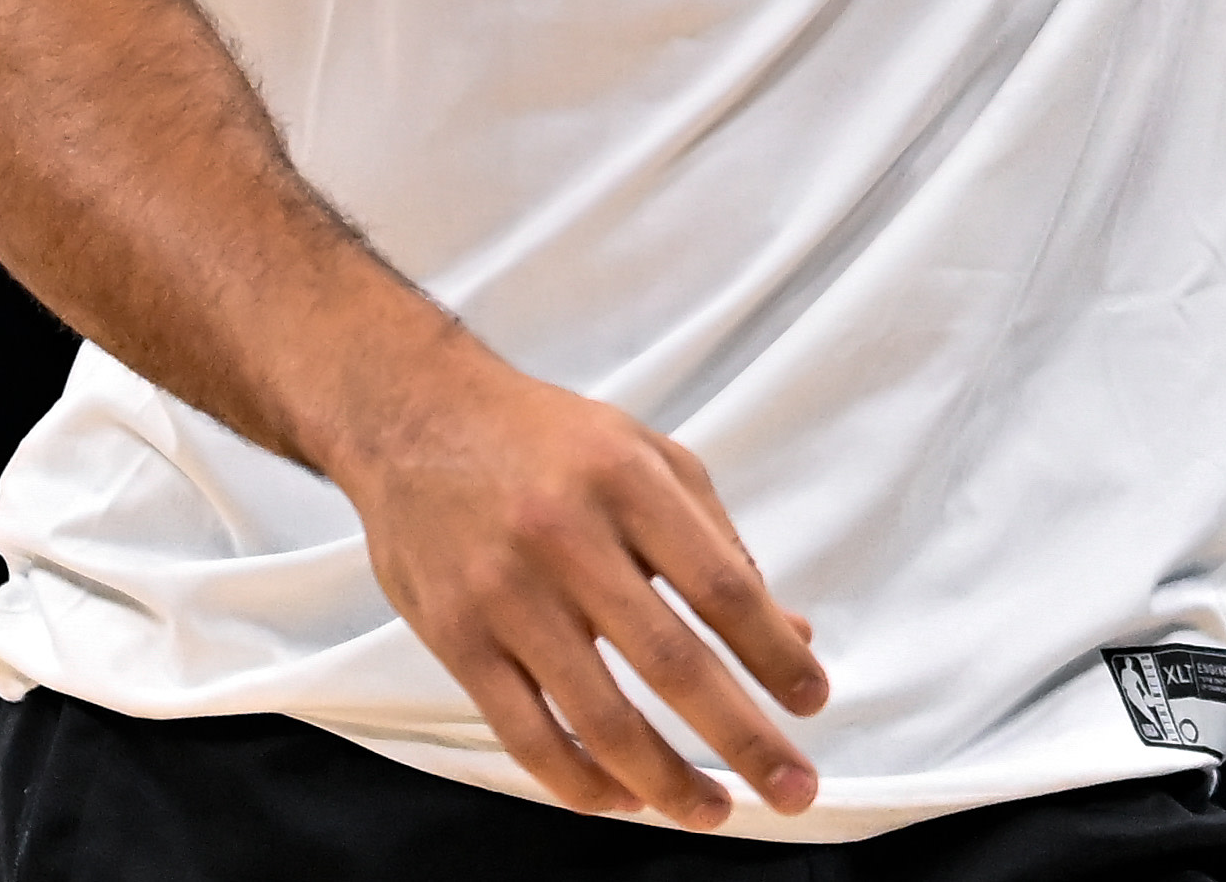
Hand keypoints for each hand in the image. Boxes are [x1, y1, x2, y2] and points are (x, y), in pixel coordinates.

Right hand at [321, 317, 830, 826]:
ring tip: (713, 810)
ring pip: (597, 717)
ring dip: (666, 782)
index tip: (811, 700)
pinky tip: (623, 798)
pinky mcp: (454, 638)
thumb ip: (719, 543)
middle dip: (743, 738)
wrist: (414, 415)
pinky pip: (524, 734)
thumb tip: (791, 635)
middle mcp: (567, 537)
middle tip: (792, 788)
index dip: (773, 654)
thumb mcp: (647, 457)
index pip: (722, 586)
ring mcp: (505, 593)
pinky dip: (579, 781)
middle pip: (672, 662)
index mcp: (628, 481)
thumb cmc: (548, 440)